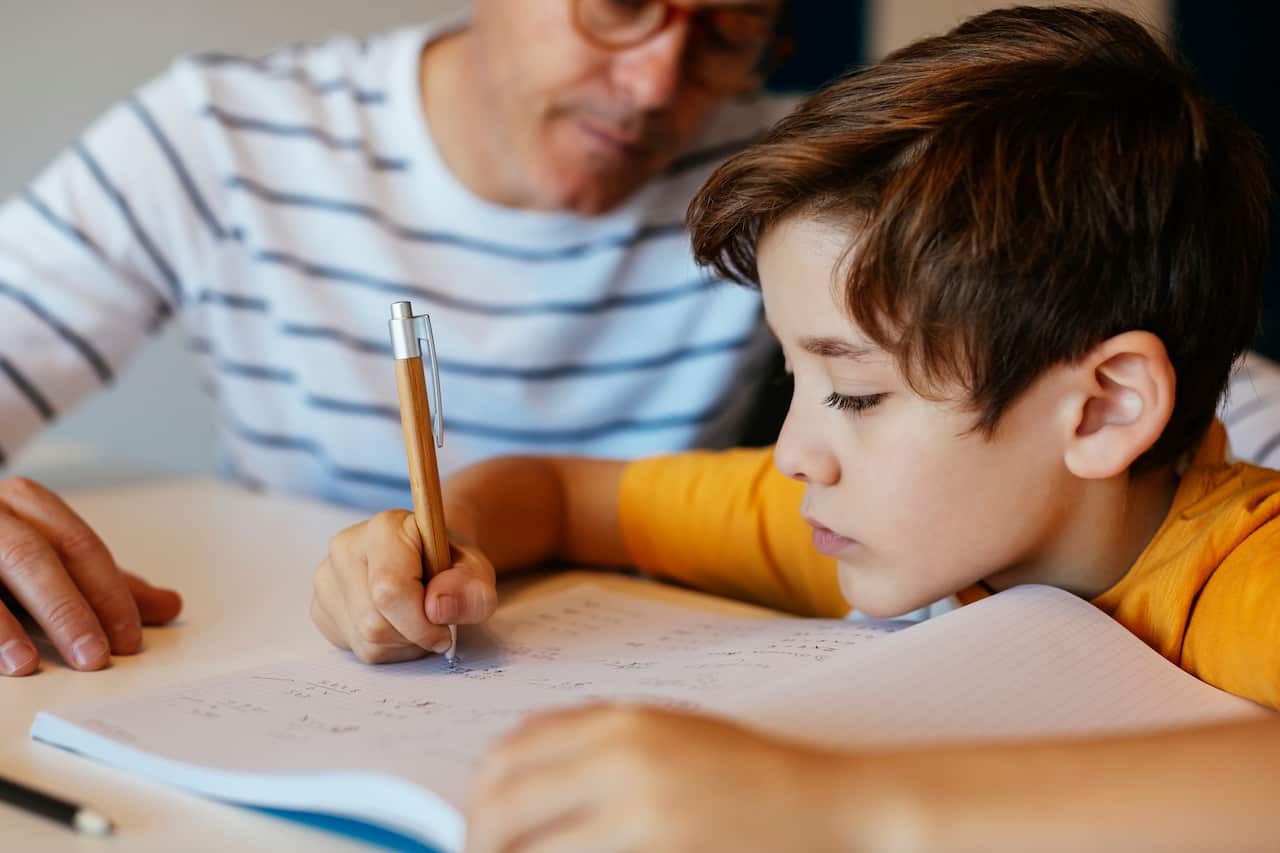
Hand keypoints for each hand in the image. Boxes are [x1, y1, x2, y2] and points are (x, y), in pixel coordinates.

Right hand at [0, 477, 182, 675]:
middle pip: (32, 558)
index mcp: (27, 503)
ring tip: (29, 666)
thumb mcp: (53, 559)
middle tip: (95, 658)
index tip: (129, 640)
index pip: (79, 546)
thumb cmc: (1, 548)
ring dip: (5, 626)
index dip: (108, 593)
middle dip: (66, 611)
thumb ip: (106, 583)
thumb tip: (169, 606)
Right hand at [311, 509, 497, 662]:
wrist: (427, 555)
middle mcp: (345, 548)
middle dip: (413, 635)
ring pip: (365, 640)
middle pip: (374, 622)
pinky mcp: (320, 607)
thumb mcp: (477, 571)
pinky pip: (354, 648)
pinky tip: (396, 624)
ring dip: (402, 644)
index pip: (390, 591)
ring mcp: (326, 578)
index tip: (444, 628)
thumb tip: (437, 609)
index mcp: (384, 528)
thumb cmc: (451, 563)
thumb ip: (470, 588)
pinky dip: (384, 648)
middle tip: (434, 622)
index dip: (421, 622)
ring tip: (416, 619)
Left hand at [466, 705, 858, 852]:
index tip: (481, 827)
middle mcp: (620, 759)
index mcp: (621, 722)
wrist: (830, 805)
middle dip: (479, 839)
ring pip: (527, 845)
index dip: (481, 798)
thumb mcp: (671, 734)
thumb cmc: (754, 774)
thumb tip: (519, 776)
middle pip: (502, 802)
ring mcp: (638, 812)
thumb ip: (598, 745)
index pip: (509, 753)